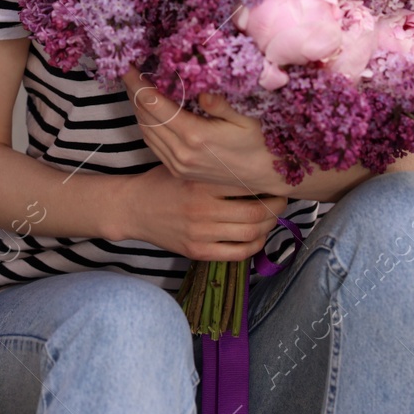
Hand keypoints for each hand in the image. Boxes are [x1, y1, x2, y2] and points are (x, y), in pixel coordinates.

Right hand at [114, 164, 287, 261]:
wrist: (132, 207)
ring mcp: (200, 233)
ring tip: (271, 217)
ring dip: (268, 227)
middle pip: (256, 212)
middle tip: (281, 200)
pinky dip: (254, 247)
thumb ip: (212, 165)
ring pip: (251, 234)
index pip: (247, 185)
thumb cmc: (162, 182)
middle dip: (276, 208)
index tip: (275, 182)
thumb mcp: (184, 164)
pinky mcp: (197, 251)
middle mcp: (202, 208)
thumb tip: (249, 160)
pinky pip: (237, 253)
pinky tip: (256, 237)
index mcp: (200, 181)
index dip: (268, 185)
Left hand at [121, 65, 281, 195]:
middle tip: (129, 71)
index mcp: (195, 135)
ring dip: (137, 108)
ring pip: (145, 131)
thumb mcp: (245, 119)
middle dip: (133, 91)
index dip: (138, 83)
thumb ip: (221, 105)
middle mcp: (181, 152)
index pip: (154, 104)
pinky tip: (148, 112)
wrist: (266, 176)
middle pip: (144, 116)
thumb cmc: (260, 142)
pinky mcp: (178, 171)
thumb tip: (202, 90)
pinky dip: (146, 125)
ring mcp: (178, 164)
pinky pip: (153, 145)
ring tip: (136, 87)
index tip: (128, 65)